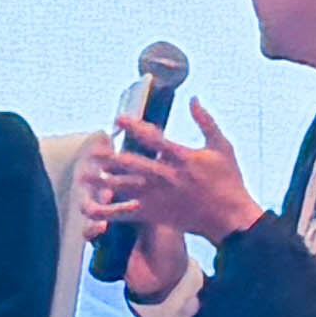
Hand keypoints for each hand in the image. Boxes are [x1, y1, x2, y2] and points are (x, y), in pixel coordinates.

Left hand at [86, 99, 262, 254]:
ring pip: (125, 187)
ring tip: (84, 174)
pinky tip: (90, 208)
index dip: (135, 127)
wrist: (231, 217)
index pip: (154, 139)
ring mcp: (159, 197)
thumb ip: (206, 121)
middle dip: (111, 156)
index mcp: (182, 158)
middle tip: (92, 150)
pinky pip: (126, 212)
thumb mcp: (221, 147)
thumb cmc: (228, 180)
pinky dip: (107, 211)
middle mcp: (167, 177)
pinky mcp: (155, 214)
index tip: (118, 119)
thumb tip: (193, 99)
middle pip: (133, 164)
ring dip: (103, 180)